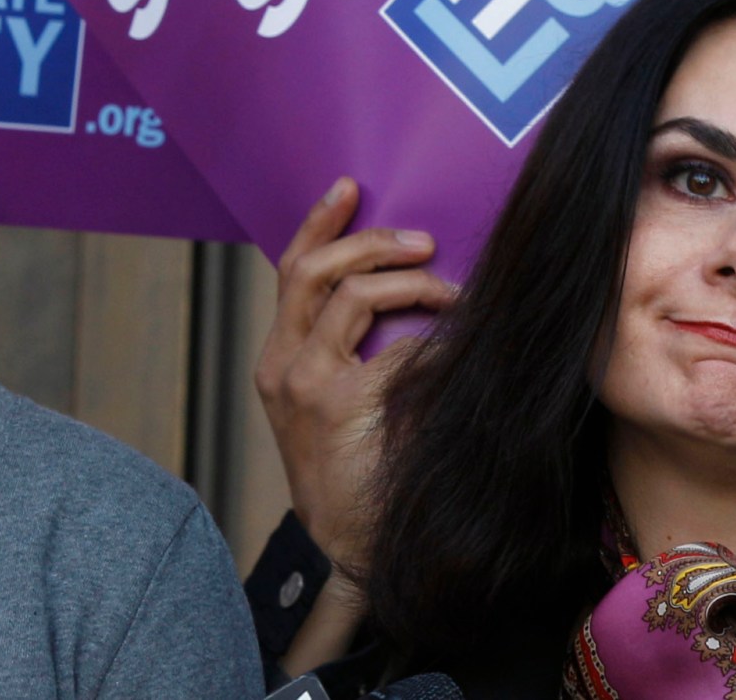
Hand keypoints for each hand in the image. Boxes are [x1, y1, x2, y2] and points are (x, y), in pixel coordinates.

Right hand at [254, 177, 455, 574]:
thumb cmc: (359, 476)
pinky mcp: (337, 401)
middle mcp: (282, 363)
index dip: (320, 223)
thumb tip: (405, 290)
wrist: (354, 547)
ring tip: (448, 290)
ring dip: (408, 280)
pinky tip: (458, 340)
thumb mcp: (336, 407)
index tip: (349, 189)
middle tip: (421, 240)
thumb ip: (351, 352)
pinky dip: (432, 334)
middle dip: (369, 239)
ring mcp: (305, 381)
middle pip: (311, 267)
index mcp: (278, 360)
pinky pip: (393, 343)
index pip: (290, 271)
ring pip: (349, 291)